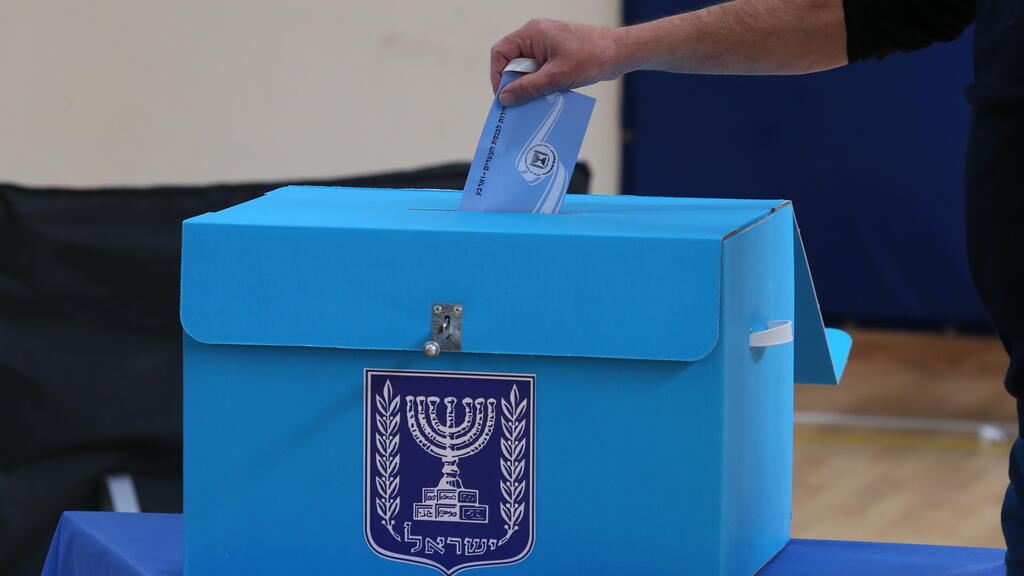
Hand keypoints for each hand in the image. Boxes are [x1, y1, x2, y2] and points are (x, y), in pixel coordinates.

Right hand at [490, 19, 626, 105]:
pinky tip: (546, 97)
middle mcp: (536, 36)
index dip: (497, 75)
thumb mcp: (556, 77)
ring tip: (533, 102)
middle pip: (512, 61)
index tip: (503, 96)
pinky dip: (540, 84)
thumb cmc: (592, 57)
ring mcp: (547, 45)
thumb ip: (528, 88)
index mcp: (532, 33)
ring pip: (526, 69)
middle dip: (513, 83)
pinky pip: (540, 71)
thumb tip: (505, 98)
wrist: (620, 53)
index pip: (501, 53)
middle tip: (517, 104)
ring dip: (529, 86)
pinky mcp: (557, 55)